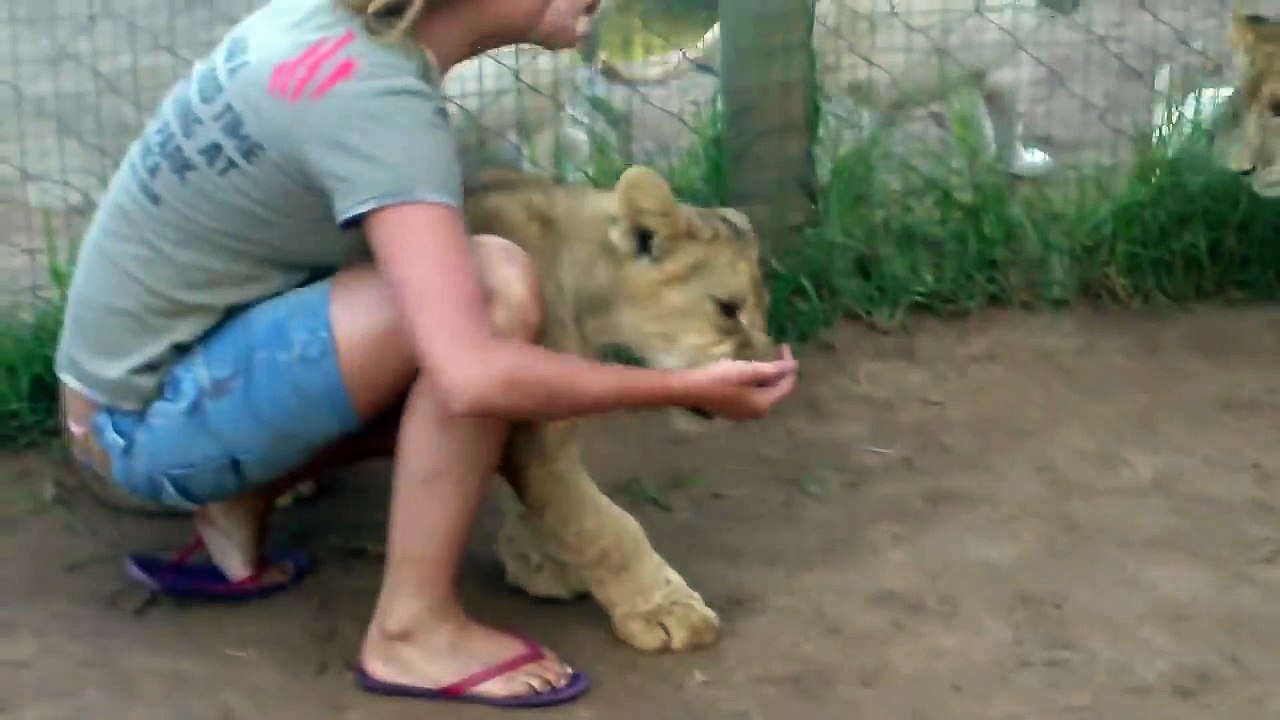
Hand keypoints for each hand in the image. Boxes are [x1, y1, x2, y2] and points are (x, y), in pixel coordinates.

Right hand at [677, 345, 798, 420]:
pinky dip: (756, 383)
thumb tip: (794, 366)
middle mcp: (758, 413)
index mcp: (764, 404)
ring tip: (763, 360)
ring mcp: (745, 414)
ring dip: (767, 377)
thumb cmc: (720, 378)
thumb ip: (773, 369)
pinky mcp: (734, 410)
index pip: (786, 385)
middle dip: (779, 372)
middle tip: (775, 352)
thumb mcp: (749, 370)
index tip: (784, 346)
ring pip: (764, 393)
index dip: (789, 366)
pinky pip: (753, 396)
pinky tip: (748, 373)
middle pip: (776, 391)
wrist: (690, 389)